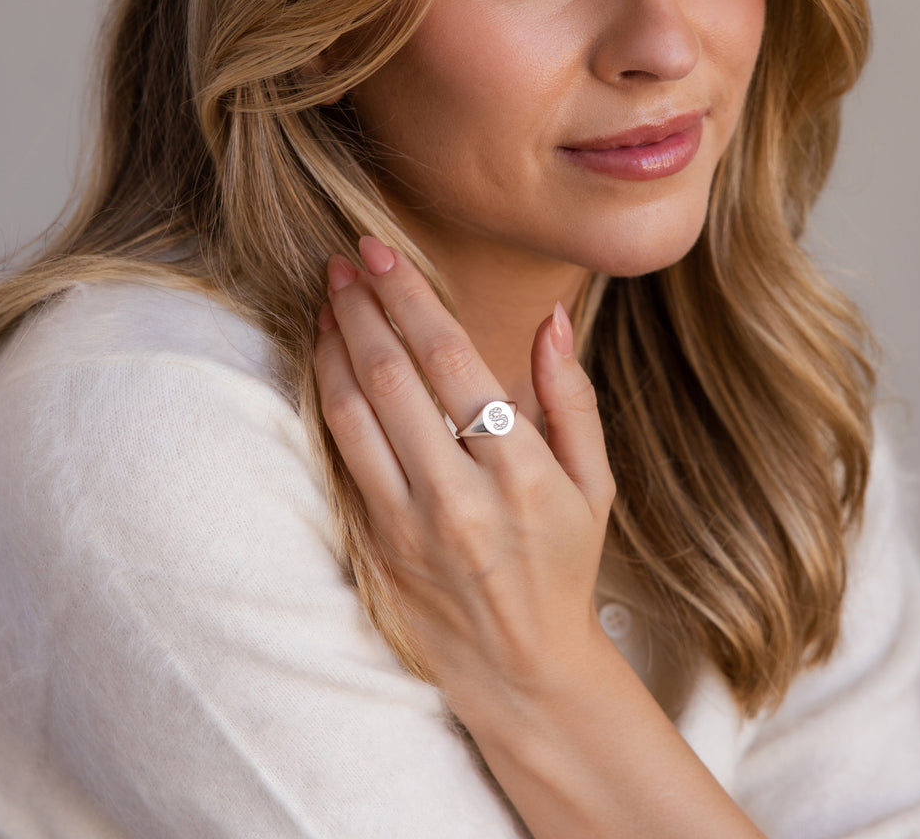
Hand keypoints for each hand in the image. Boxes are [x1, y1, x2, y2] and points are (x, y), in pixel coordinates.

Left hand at [313, 237, 616, 709]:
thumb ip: (572, 399)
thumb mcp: (595, 485)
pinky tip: (324, 361)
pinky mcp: (375, 545)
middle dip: (361, 305)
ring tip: (328, 298)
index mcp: (521, 472)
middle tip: (343, 259)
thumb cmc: (564, 566)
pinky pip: (339, 456)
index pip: (450, 360)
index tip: (382, 251)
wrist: (521, 668)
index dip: (409, 296)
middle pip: (391, 375)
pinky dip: (326, 397)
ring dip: (333, 344)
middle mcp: (458, 495)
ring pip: (353, 412)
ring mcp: (408, 523)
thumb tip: (553, 320)